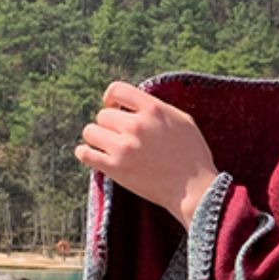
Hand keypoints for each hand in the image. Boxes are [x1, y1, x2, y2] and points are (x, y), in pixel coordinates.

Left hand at [74, 83, 219, 228]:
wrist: (193, 189)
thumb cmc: (193, 155)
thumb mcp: (182, 120)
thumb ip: (157, 108)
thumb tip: (136, 104)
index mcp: (153, 109)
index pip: (118, 90)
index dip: (111, 98)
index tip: (114, 107)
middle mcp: (136, 125)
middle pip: (103, 114)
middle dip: (110, 124)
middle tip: (119, 136)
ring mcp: (123, 147)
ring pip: (90, 131)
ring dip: (97, 137)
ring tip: (107, 145)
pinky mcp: (115, 168)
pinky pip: (84, 154)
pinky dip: (84, 153)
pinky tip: (90, 154)